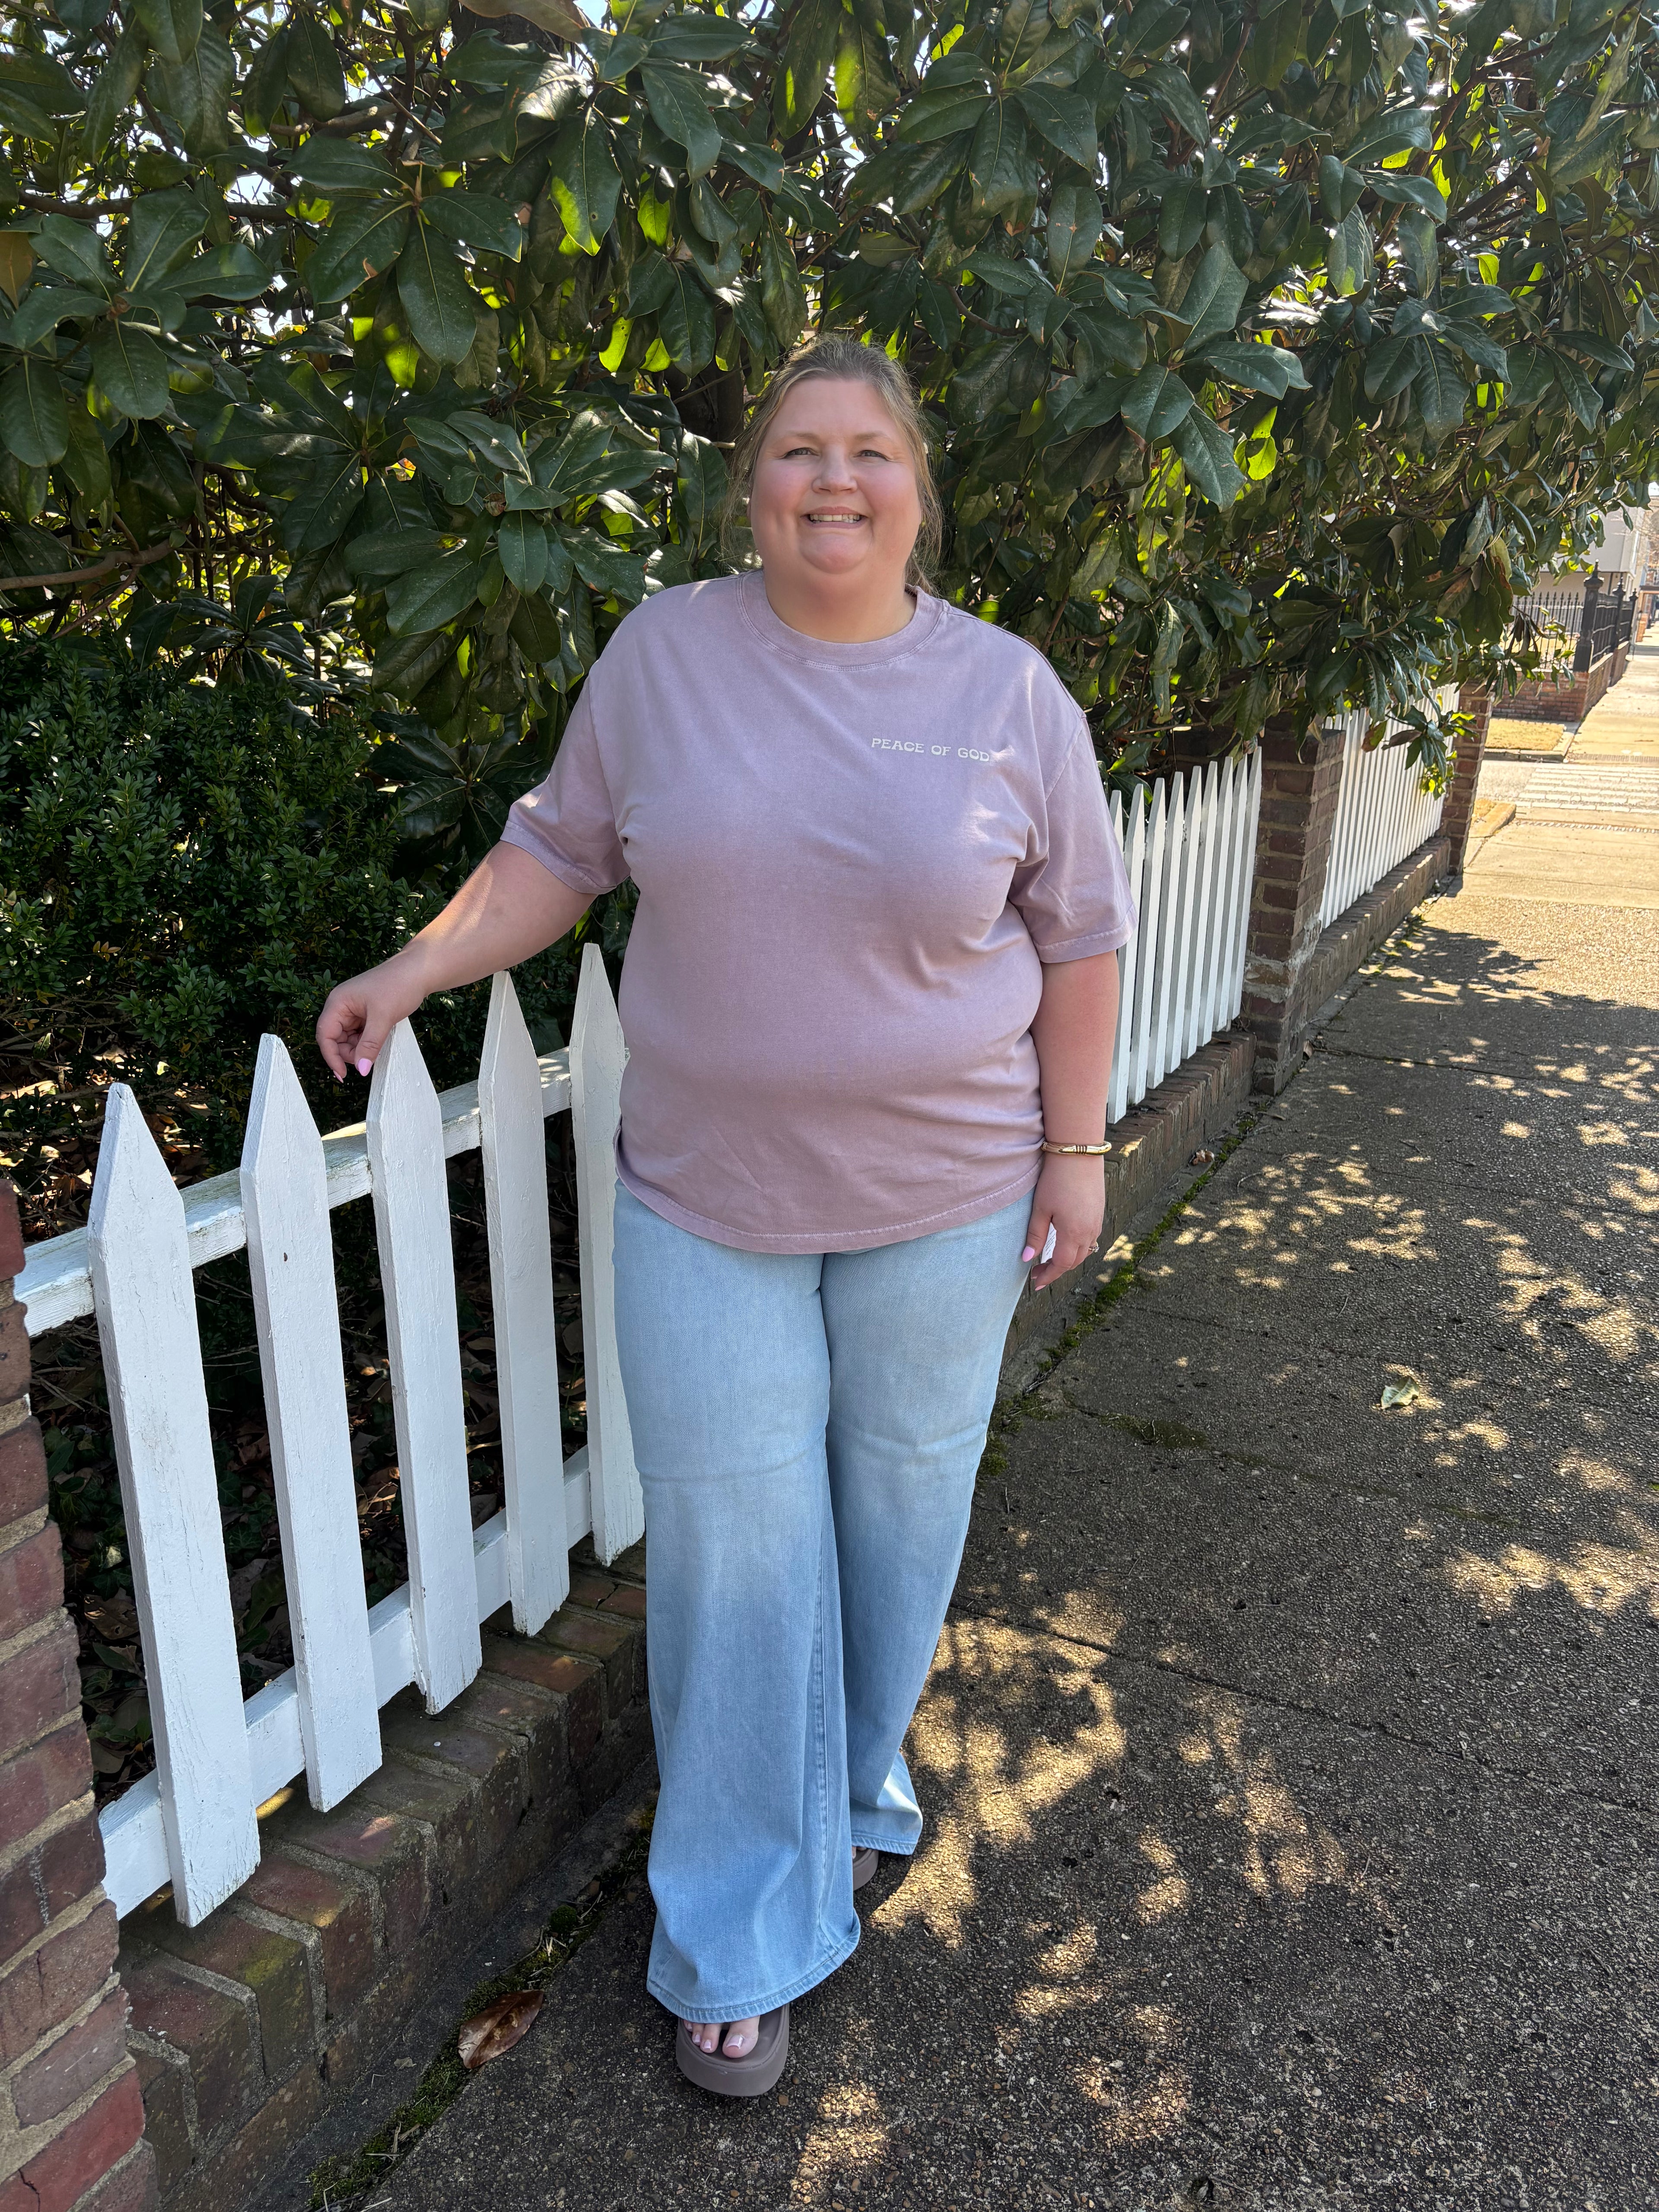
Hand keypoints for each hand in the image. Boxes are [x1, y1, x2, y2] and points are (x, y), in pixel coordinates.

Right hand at [316, 952, 429, 1082]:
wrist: (419, 971)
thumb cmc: (399, 985)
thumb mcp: (383, 1018)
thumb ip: (369, 1045)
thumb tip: (361, 1069)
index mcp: (338, 1002)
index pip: (325, 1035)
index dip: (331, 1056)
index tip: (343, 1075)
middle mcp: (341, 1005)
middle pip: (335, 1039)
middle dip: (348, 1052)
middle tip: (367, 1059)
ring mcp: (353, 1009)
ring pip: (348, 1038)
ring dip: (359, 1048)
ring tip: (377, 1043)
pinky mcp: (364, 1012)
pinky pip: (359, 1033)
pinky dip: (367, 1041)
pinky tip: (379, 1039)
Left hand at [1022, 1154, 1105, 1291]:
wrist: (1078, 1152)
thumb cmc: (1056, 1179)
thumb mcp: (1040, 1209)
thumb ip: (1035, 1236)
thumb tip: (1027, 1259)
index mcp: (1074, 1233)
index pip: (1062, 1264)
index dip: (1049, 1276)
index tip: (1036, 1283)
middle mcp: (1090, 1230)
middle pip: (1075, 1261)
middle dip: (1057, 1270)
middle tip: (1039, 1272)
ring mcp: (1097, 1221)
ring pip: (1085, 1250)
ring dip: (1069, 1259)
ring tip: (1051, 1260)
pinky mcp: (1099, 1211)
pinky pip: (1090, 1237)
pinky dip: (1078, 1246)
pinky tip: (1066, 1241)